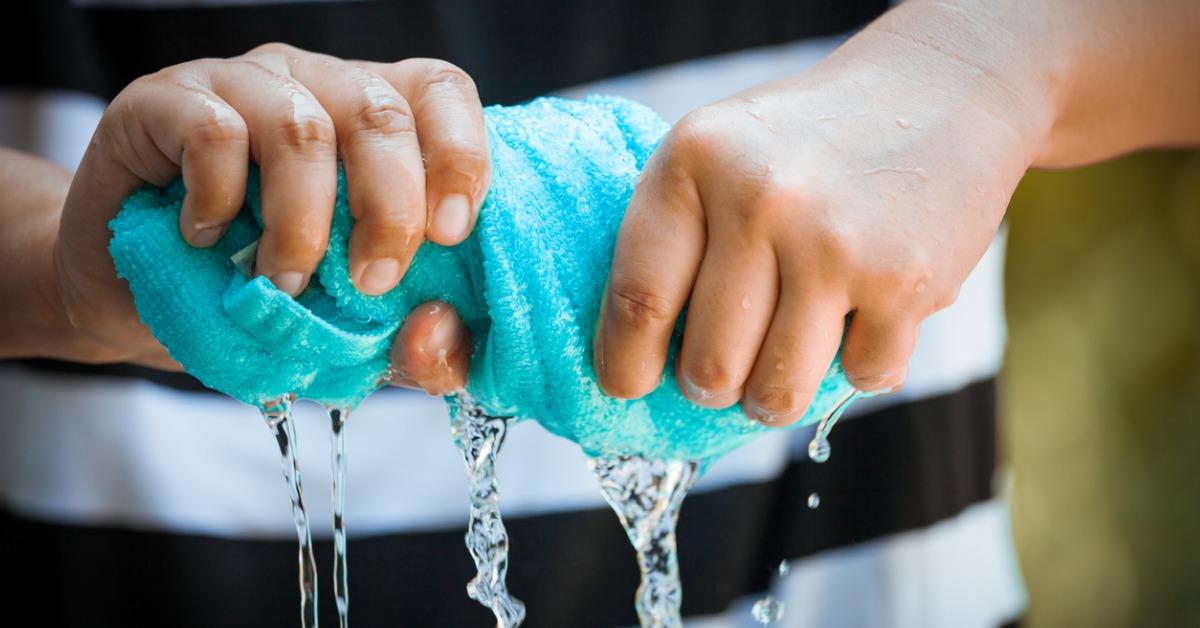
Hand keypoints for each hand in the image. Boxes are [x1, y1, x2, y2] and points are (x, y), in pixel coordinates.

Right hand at [51, 43, 483, 392]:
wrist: (143, 303)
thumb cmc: (269, 300)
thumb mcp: (361, 334)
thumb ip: (421, 346)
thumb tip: (434, 333)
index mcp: (380, 119)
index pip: (441, 92)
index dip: (461, 155)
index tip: (449, 234)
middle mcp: (317, 84)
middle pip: (380, 113)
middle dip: (391, 209)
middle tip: (371, 281)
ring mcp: (242, 84)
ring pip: (302, 127)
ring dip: (303, 222)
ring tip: (284, 282)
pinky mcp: (165, 101)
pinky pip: (213, 132)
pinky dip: (220, 199)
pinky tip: (207, 238)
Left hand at [594, 32, 1043, 423]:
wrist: (939, 92)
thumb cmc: (805, 143)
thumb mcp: (718, 155)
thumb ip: (674, 239)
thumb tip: (636, 363)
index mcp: (693, 162)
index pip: (638, 297)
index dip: (625, 363)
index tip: (628, 387)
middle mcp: (758, 200)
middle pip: (708, 367)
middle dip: (712, 386)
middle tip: (725, 368)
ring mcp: (834, 244)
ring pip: (776, 393)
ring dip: (776, 394)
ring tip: (784, 358)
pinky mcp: (903, 282)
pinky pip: (859, 380)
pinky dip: (860, 365)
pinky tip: (863, 315)